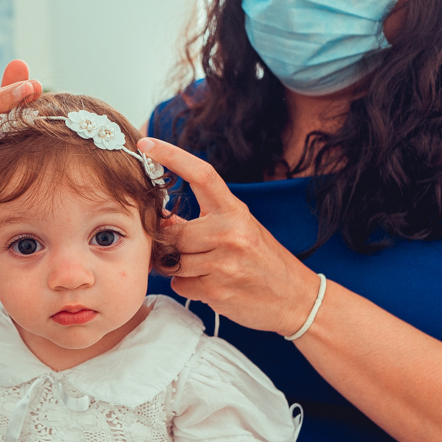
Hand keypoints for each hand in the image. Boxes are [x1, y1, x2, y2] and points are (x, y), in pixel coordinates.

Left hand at [137, 137, 319, 335]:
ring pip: (172, 261)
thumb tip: (161, 219)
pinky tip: (208, 283)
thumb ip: (203, 222)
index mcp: (235, 210)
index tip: (146, 144)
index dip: (171, 156)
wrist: (295, 298)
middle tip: (180, 249)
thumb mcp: (240, 230)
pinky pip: (180, 283)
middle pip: (172, 233)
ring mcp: (224, 262)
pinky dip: (187, 285)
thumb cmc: (261, 260)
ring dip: (177, 267)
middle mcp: (231, 232)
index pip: (201, 174)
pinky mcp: (217, 289)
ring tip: (202, 268)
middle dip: (169, 244)